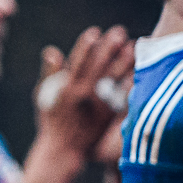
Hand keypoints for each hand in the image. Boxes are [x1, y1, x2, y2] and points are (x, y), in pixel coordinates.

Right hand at [33, 26, 132, 165]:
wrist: (63, 150)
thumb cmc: (51, 122)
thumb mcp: (43, 97)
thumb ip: (49, 73)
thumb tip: (51, 51)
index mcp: (65, 88)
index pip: (77, 62)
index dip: (86, 46)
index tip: (94, 32)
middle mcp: (82, 95)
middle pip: (98, 66)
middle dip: (109, 47)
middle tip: (119, 32)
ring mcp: (97, 104)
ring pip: (113, 77)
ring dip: (124, 60)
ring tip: (133, 45)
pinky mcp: (109, 113)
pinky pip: (122, 94)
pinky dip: (130, 80)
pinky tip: (138, 68)